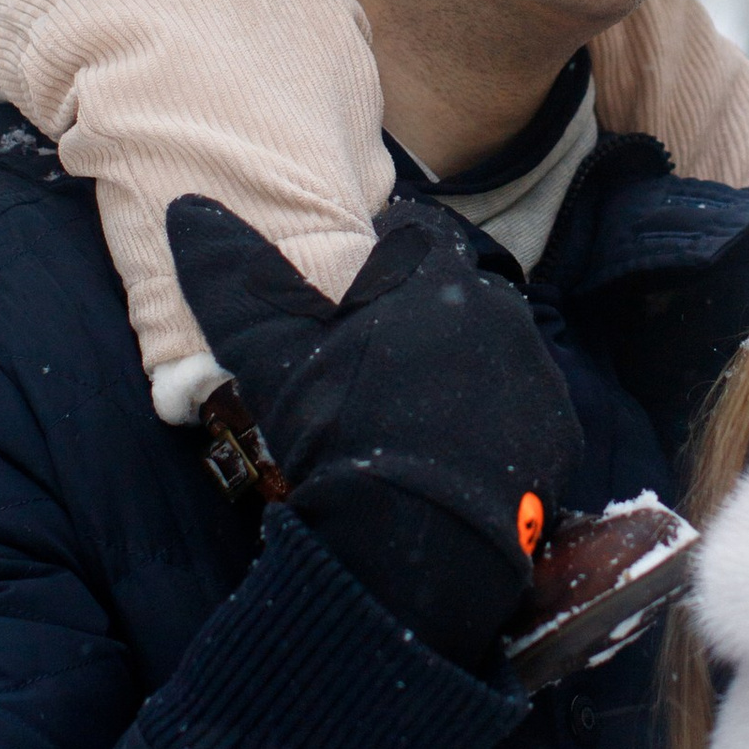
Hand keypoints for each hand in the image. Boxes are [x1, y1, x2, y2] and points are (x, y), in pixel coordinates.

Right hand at [169, 196, 582, 667]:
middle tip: (380, 374)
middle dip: (427, 322)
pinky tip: (456, 460)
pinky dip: (496, 427)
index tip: (358, 297)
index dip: (385, 263)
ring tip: (417, 423)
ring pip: (495, 354)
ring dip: (464, 373)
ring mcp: (537, 374)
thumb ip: (236, 280)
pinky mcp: (560, 433)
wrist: (414, 541)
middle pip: (461, 299)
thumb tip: (188, 207)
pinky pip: (526, 412)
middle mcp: (501, 314)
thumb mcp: (273, 354)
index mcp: (436, 280)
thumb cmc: (339, 434)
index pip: (417, 240)